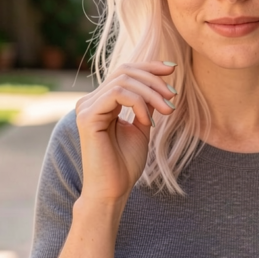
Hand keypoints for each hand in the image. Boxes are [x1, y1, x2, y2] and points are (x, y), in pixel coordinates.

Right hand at [74, 61, 176, 205]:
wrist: (113, 191)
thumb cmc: (125, 164)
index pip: (124, 72)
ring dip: (151, 93)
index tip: (172, 68)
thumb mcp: (141, 126)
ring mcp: (86, 107)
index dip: (149, 66)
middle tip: (172, 97)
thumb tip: (158, 82)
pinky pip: (117, 94)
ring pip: (123, 80)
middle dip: (154, 80)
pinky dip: (138, 103)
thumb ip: (146, 104)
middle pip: (125, 71)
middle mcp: (90, 101)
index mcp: (101, 102)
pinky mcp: (87, 117)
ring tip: (167, 110)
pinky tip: (147, 121)